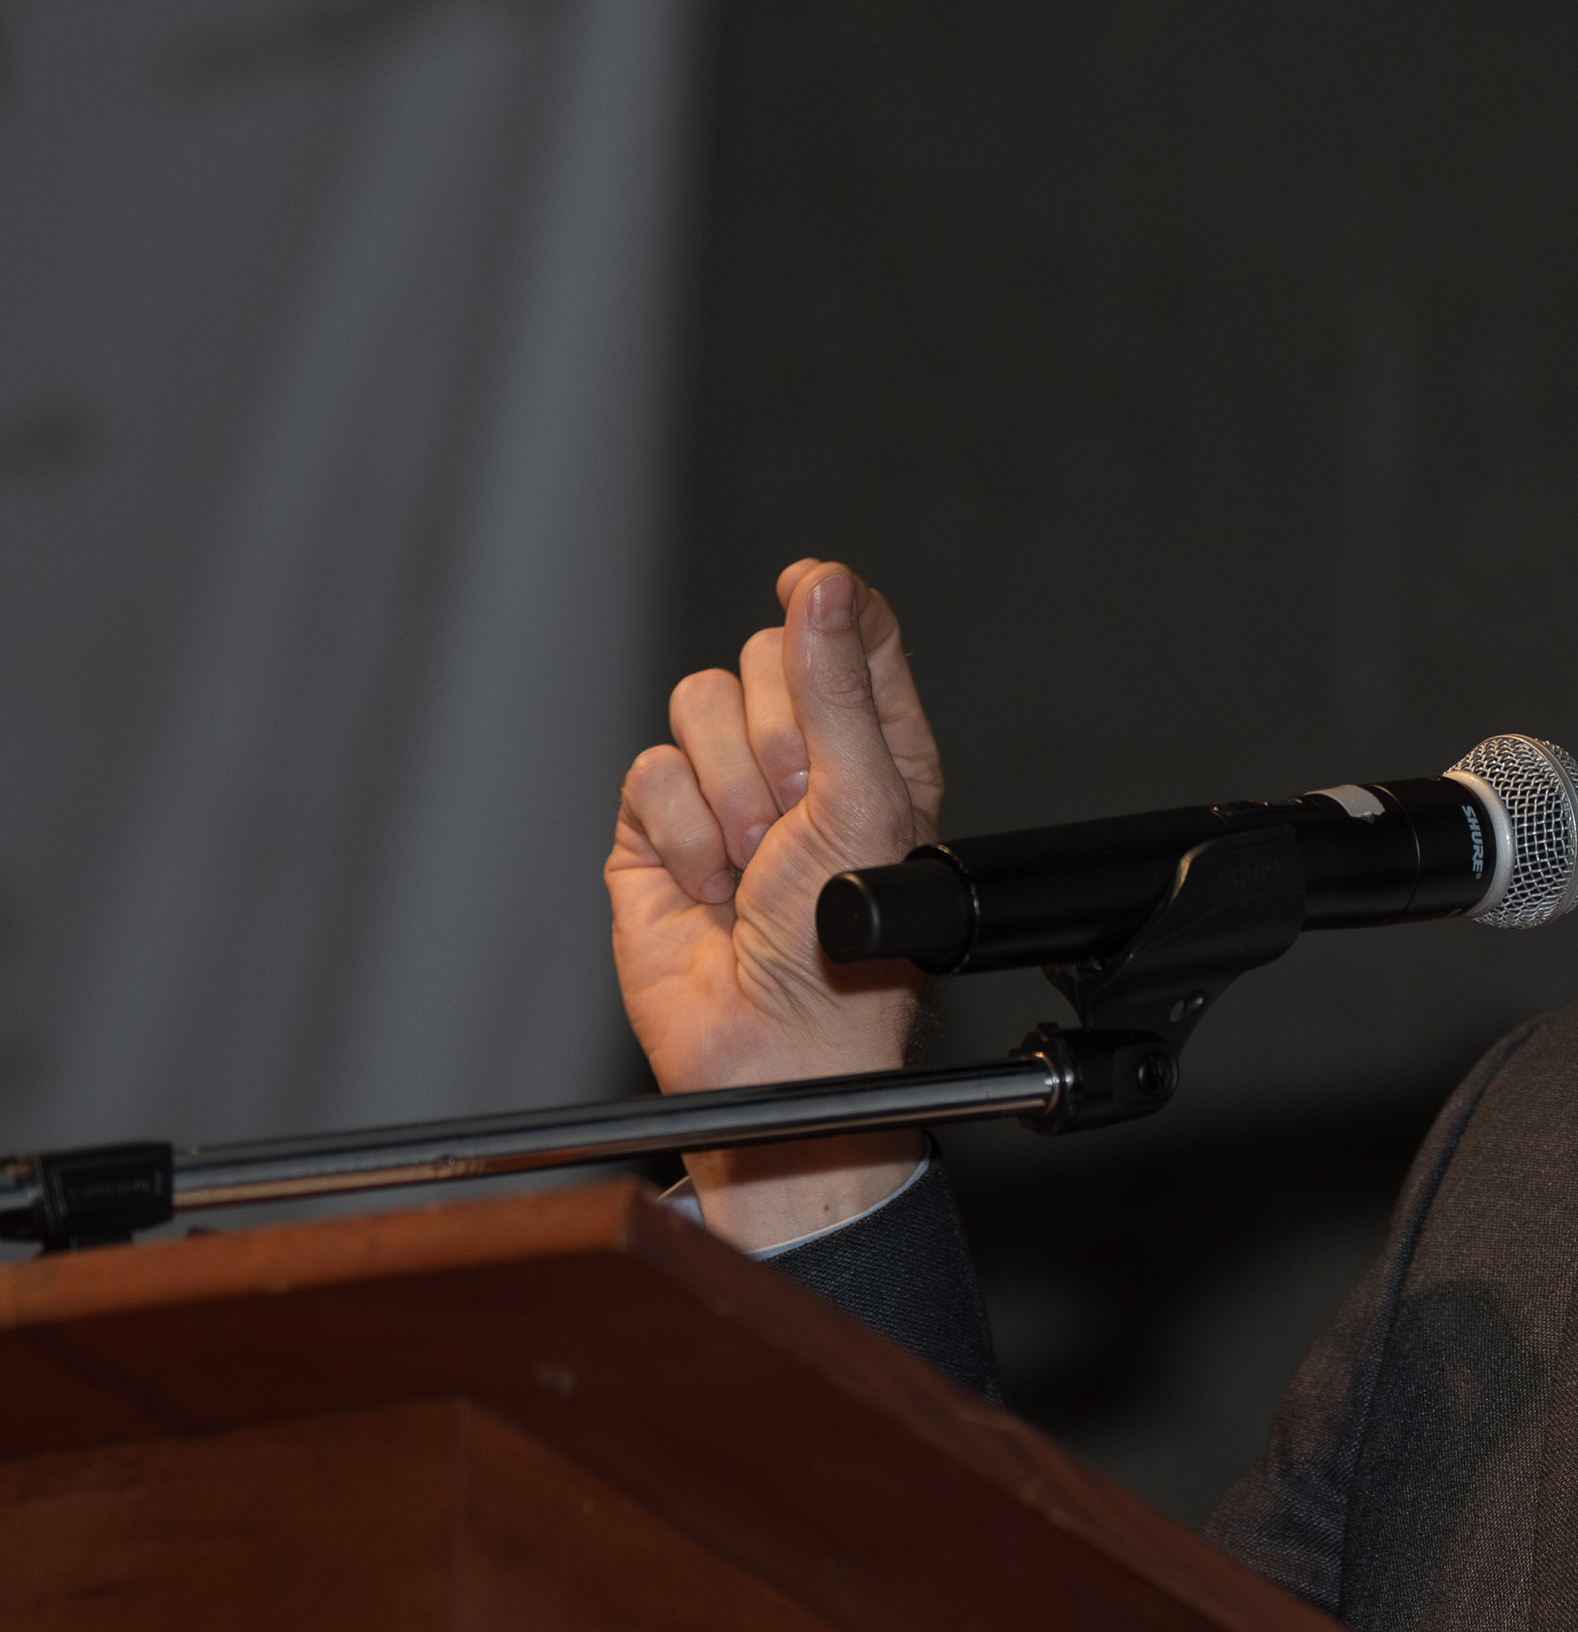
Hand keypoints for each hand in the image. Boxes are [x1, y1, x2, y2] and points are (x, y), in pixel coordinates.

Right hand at [608, 559, 944, 1248]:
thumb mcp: (866, 803)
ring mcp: (723, 791)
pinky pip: (647, 773)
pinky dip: (679, 834)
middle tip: (801, 818)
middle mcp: (801, 757)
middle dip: (779, 737)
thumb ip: (839, 690)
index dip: (828, 604)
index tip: (811, 593)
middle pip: (761, 655)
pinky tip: (710, 890)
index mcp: (876, 744)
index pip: (850, 626)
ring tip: (756, 867)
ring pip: (694, 707)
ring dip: (730, 795)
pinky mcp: (656, 830)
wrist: (772, 1047)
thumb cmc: (847, 950)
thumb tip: (821, 585)